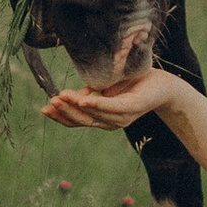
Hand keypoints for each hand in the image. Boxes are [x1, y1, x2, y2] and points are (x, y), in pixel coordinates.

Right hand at [40, 69, 187, 132]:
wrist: (162, 83)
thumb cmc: (131, 83)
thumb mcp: (103, 88)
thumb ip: (87, 94)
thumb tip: (66, 95)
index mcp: (102, 119)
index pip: (77, 122)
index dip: (60, 117)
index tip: (44, 109)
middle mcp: (111, 123)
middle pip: (82, 121)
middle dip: (64, 112)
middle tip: (50, 102)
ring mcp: (121, 118)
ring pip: (93, 115)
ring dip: (75, 106)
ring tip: (61, 96)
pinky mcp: (132, 108)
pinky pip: (111, 108)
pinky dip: (96, 104)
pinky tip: (84, 100)